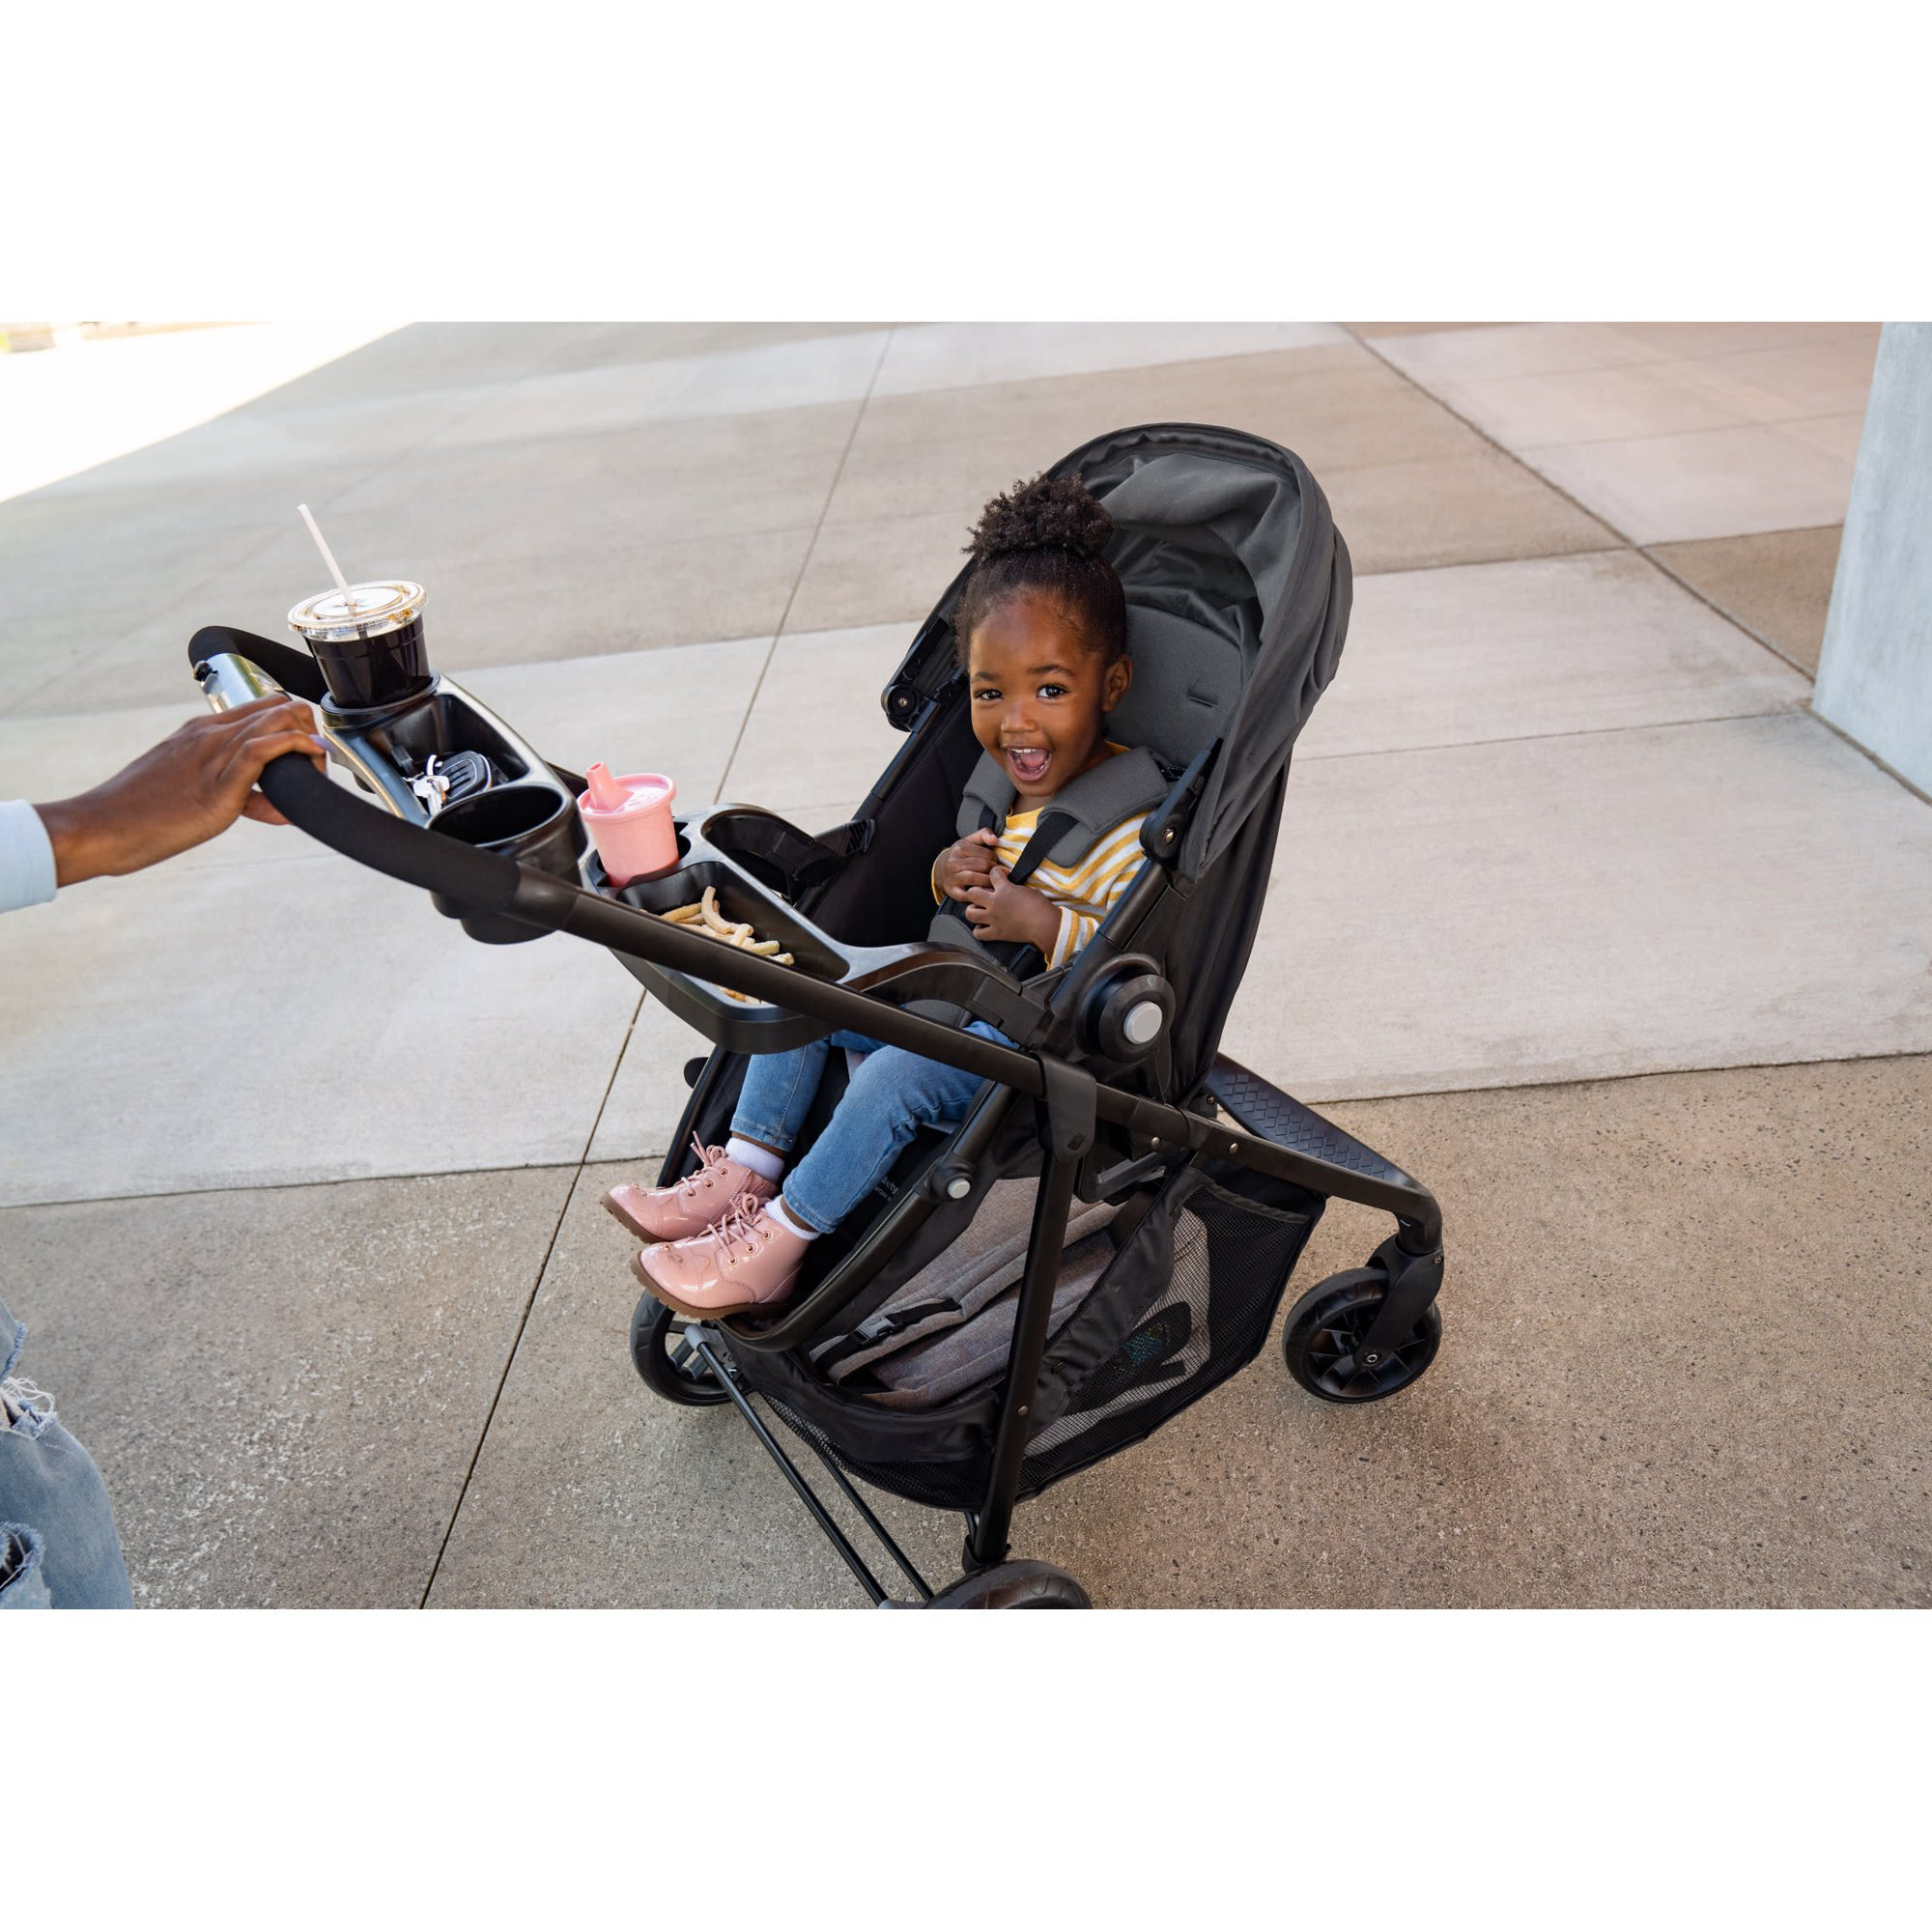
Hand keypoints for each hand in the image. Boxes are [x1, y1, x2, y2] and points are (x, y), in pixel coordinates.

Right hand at [34, 695, 327, 885]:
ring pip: (277, 720)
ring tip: (316, 774)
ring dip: (310, 744)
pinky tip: (311, 763)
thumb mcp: (191, 792)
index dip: (294, 725)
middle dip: (309, 731)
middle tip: (317, 767)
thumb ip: (231, 790)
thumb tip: (265, 804)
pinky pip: (266, 748)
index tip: (306, 755)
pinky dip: (297, 750)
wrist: (100, 827)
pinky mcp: (218, 780)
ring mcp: (213, 753)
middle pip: (278, 707)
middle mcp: (208, 733)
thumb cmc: (139, 815)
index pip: (262, 706)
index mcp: (199, 731)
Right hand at [935, 828, 999, 899]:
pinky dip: (979, 893)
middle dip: (994, 869)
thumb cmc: (959, 856)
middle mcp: (954, 863)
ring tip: (994, 881)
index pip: (986, 854)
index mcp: (960, 849)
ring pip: (976, 879)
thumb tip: (994, 839)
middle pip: (983, 866)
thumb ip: (984, 834)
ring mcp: (952, 878)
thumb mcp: (970, 841)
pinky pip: (969, 894)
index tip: (996, 862)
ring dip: (989, 881)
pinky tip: (985, 891)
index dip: (995, 858)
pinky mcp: (953, 891)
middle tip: (998, 872)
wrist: (940, 870)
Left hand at [962, 866, 1060, 951]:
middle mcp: (995, 903)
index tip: (1002, 876)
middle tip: (982, 894)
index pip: (992, 873)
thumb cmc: (1040, 906)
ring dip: (973, 910)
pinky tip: (984, 926)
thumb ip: (1014, 887)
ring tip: (979, 910)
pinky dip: (979, 930)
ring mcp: (993, 919)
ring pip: (970, 913)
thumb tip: (1009, 888)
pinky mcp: (996, 933)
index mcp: (1004, 889)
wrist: (1044, 924)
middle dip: (976, 891)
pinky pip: (978, 933)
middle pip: (972, 893)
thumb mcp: (1027, 889)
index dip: (997, 872)